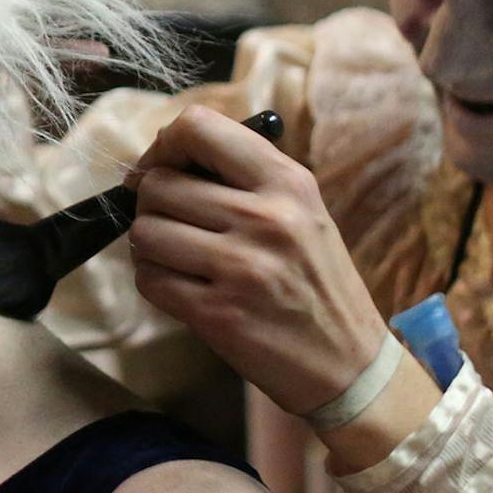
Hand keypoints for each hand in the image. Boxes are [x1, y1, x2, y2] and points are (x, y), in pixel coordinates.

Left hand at [124, 105, 392, 416]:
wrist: (348, 365)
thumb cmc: (317, 285)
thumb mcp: (303, 213)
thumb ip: (246, 179)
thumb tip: (166, 156)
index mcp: (287, 182)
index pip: (198, 127)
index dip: (164, 145)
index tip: (163, 169)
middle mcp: (265, 217)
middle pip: (158, 184)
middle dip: (152, 205)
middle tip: (174, 224)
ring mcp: (241, 267)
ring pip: (144, 231)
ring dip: (150, 246)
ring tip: (180, 258)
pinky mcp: (218, 313)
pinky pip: (149, 279)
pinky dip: (156, 282)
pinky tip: (184, 289)